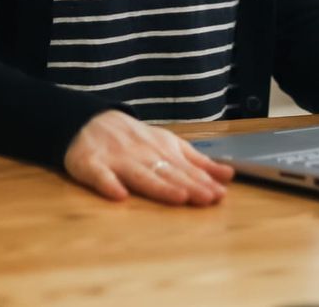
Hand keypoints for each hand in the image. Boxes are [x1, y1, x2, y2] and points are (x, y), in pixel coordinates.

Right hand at [63, 109, 234, 205]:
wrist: (90, 121)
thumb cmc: (136, 140)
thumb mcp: (169, 145)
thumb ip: (198, 162)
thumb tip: (229, 175)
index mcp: (161, 151)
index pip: (184, 169)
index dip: (202, 181)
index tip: (219, 194)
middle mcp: (142, 155)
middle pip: (167, 173)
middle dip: (188, 185)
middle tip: (207, 198)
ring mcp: (116, 160)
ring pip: (139, 175)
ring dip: (158, 186)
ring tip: (177, 197)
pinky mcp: (90, 164)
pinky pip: (98, 175)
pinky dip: (108, 184)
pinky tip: (118, 195)